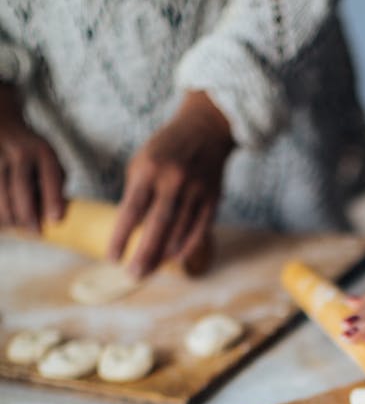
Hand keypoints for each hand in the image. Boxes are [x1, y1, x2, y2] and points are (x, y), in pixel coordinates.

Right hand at [0, 84, 64, 230]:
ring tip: (15, 226)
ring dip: (8, 214)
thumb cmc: (33, 152)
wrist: (2, 121)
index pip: (50, 176)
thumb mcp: (50, 160)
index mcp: (42, 151)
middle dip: (28, 214)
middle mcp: (19, 150)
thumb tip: (55, 214)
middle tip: (34, 231)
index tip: (55, 220)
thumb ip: (55, 184)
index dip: (52, 199)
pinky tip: (3, 219)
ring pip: (0, 191)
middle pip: (21, 187)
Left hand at [109, 91, 233, 276]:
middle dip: (144, 254)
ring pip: (179, 231)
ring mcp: (196, 190)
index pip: (132, 209)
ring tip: (149, 270)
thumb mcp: (142, 161)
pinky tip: (175, 258)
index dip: (121, 237)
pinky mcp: (212, 198)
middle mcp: (174, 180)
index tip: (112, 258)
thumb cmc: (166, 149)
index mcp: (149, 170)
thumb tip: (131, 230)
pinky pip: (200, 229)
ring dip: (163, 255)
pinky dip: (187, 246)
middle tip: (133, 275)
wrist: (205, 128)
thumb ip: (136, 193)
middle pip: (157, 225)